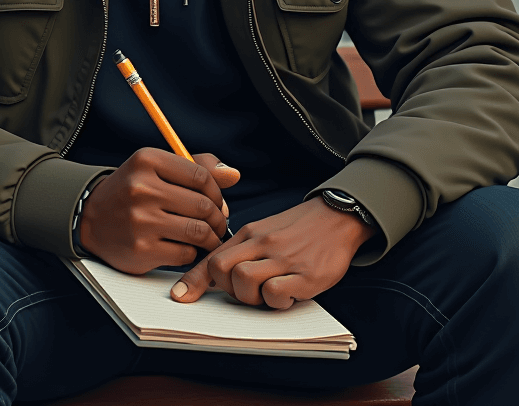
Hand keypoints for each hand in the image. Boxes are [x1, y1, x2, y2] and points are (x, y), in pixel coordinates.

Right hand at [79, 148, 239, 273]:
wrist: (92, 218)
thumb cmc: (134, 190)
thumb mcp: (158, 167)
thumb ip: (197, 166)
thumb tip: (233, 175)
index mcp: (147, 160)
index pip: (201, 176)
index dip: (217, 191)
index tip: (216, 200)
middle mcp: (142, 188)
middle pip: (203, 205)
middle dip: (217, 217)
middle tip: (217, 222)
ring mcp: (140, 220)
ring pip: (198, 232)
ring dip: (211, 237)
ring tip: (209, 237)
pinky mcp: (141, 250)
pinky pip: (185, 254)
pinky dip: (193, 253)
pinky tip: (187, 248)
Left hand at [170, 198, 374, 309]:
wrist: (337, 218)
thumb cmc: (297, 230)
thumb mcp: (264, 232)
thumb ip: (240, 250)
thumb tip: (213, 274)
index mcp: (250, 233)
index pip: (213, 258)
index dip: (193, 281)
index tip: (180, 297)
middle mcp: (262, 243)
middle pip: (222, 270)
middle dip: (227, 290)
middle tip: (246, 292)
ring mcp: (283, 258)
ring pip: (244, 282)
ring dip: (252, 298)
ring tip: (269, 292)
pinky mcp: (305, 275)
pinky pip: (276, 293)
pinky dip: (277, 301)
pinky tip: (287, 294)